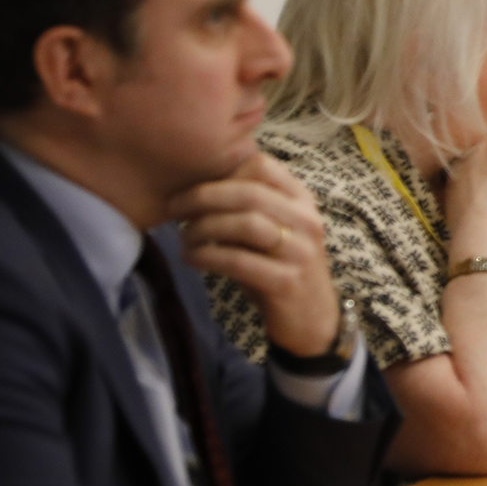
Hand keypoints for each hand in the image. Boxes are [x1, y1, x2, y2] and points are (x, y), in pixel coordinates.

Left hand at [170, 152, 340, 355]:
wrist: (312, 319)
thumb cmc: (281, 267)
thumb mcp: (273, 230)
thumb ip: (249, 208)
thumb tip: (195, 188)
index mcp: (302, 202)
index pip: (262, 166)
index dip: (223, 171)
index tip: (194, 186)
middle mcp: (307, 222)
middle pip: (250, 193)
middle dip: (204, 197)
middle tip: (174, 208)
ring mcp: (300, 252)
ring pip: (246, 224)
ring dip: (204, 228)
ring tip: (184, 237)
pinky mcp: (287, 282)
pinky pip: (240, 261)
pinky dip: (208, 256)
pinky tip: (192, 258)